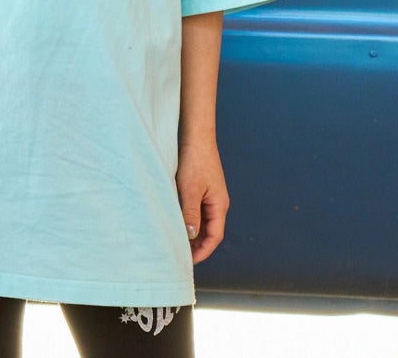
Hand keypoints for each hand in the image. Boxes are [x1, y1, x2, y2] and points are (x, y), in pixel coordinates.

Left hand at [176, 137, 229, 263]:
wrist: (196, 136)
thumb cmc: (195, 160)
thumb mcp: (190, 189)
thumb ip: (190, 213)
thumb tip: (191, 236)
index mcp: (219, 205)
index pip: (214, 236)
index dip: (203, 251)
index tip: (189, 261)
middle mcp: (218, 202)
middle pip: (210, 231)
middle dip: (198, 245)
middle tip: (181, 256)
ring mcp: (211, 195)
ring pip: (204, 221)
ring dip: (194, 233)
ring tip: (178, 243)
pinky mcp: (203, 188)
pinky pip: (198, 210)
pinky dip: (191, 220)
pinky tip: (179, 222)